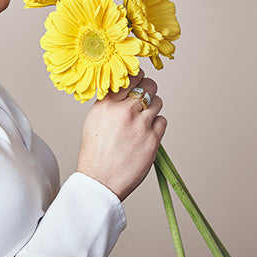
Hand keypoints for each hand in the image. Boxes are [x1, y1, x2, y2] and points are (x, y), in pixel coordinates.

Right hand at [76, 70, 166, 201]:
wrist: (100, 180)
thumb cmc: (95, 152)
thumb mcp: (94, 120)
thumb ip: (109, 103)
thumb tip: (124, 92)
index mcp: (107, 104)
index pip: (130, 77)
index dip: (138, 76)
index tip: (138, 80)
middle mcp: (124, 110)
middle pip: (149, 86)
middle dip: (149, 90)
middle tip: (146, 96)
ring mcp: (140, 125)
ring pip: (158, 102)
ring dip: (153, 107)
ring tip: (144, 118)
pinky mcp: (153, 139)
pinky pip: (163, 121)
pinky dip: (157, 125)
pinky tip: (146, 133)